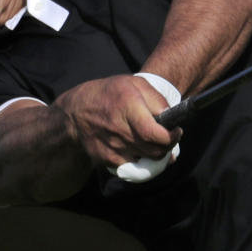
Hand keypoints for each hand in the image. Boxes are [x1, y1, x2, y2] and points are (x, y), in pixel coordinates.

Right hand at [52, 75, 181, 173]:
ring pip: (147, 161)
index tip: (176, 132)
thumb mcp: (135, 84)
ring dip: (155, 154)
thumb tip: (171, 117)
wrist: (75, 114)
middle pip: (155, 151)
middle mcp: (120, 129)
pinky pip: (134, 166)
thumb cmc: (109, 95)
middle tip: (168, 137)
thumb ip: (157, 99)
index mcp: (128, 106)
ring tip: (152, 141)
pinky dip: (141, 160)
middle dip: (168, 146)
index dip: (171, 138)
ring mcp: (113, 148)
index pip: (155, 134)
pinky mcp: (107, 160)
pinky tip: (138, 147)